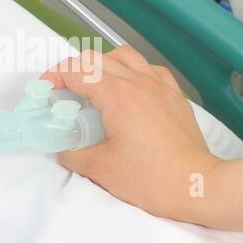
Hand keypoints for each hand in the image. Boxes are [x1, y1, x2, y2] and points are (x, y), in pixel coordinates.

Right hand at [42, 47, 221, 223]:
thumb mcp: (101, 170)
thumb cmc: (152, 179)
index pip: (77, 70)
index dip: (54, 77)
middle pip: (96, 58)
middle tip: (62, 93)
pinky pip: (148, 69)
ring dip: (102, 65)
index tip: (44, 91)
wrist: (198, 185)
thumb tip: (64, 149)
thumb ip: (74, 154)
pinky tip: (128, 93)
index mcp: (118, 95)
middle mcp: (139, 82)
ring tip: (94, 88)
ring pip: (124, 56)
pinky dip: (131, 72)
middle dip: (73, 71)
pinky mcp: (174, 96)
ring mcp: (160, 86)